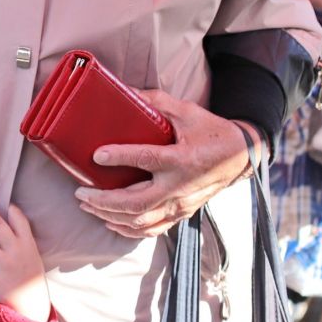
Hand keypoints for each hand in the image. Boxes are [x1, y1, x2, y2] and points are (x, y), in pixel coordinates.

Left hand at [75, 91, 255, 239]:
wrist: (240, 158)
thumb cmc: (212, 132)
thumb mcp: (187, 111)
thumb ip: (156, 102)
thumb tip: (125, 91)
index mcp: (183, 159)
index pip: (147, 159)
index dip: (120, 157)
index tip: (96, 155)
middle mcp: (180, 186)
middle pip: (137, 203)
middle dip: (104, 202)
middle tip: (81, 193)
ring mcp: (181, 205)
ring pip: (141, 221)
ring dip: (110, 216)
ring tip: (87, 205)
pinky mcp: (181, 214)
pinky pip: (151, 230)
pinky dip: (128, 230)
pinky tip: (110, 221)